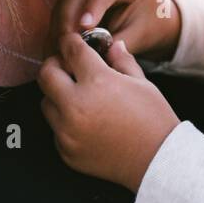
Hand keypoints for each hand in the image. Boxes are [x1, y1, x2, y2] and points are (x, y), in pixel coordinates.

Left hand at [38, 32, 180, 191]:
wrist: (158, 161)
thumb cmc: (154, 119)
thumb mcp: (142, 83)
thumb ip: (122, 61)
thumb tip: (112, 45)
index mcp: (97, 82)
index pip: (71, 51)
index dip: (70, 41)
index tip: (72, 41)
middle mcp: (75, 105)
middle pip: (46, 74)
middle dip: (55, 65)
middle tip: (68, 66)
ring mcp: (67, 131)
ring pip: (46, 103)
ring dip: (58, 95)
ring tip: (79, 97)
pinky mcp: (65, 151)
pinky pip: (56, 129)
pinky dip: (65, 122)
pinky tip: (86, 122)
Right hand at [49, 0, 181, 60]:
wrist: (149, 18)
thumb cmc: (149, 25)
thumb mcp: (141, 34)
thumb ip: (118, 43)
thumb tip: (90, 56)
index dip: (95, 4)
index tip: (85, 26)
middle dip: (70, 19)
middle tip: (66, 46)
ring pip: (66, 0)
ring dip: (59, 26)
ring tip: (58, 51)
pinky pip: (61, 10)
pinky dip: (57, 29)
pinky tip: (54, 48)